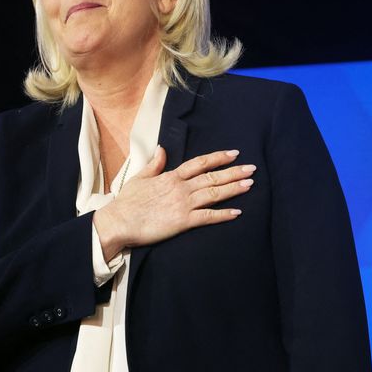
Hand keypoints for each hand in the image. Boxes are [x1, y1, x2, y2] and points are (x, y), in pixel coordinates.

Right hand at [93, 148, 254, 260]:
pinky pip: (207, 217)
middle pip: (212, 177)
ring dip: (233, 189)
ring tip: (250, 184)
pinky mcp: (182, 222)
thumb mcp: (140, 178)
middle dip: (233, 172)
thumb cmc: (126, 202)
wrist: (119, 221)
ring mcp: (183, 204)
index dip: (218, 158)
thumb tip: (162, 149)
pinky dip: (223, 214)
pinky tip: (237, 212)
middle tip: (252, 168)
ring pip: (214, 194)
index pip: (200, 163)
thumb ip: (155, 164)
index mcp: (171, 176)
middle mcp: (180, 187)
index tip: (234, 154)